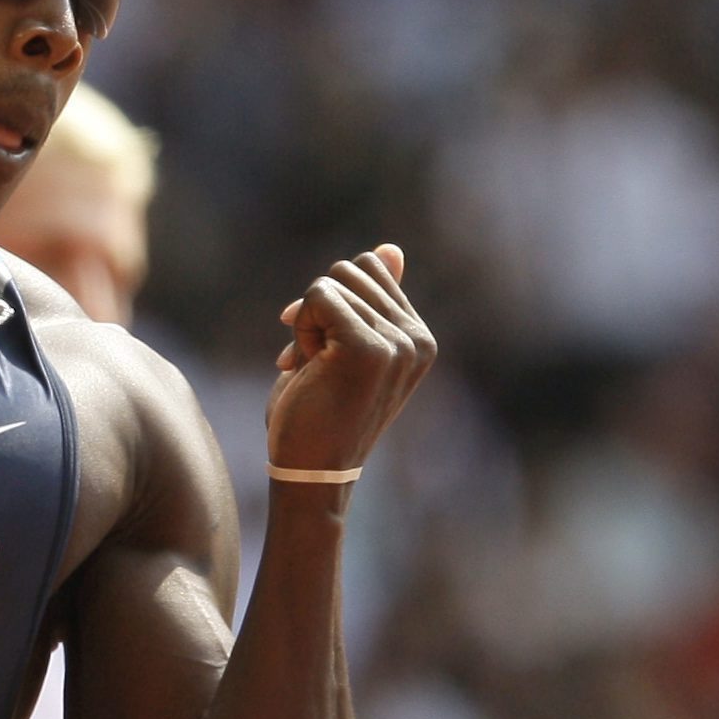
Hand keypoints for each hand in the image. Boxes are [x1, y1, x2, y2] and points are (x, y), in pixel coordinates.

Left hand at [269, 243, 435, 472]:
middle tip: (313, 359)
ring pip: (332, 281)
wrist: (308, 470)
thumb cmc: (317, 415)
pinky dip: (299, 328)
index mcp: (419, 339)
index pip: (371, 269)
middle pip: (350, 269)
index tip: (319, 345)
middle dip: (317, 308)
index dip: (332, 299)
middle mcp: (418, 339)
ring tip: (313, 369)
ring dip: (306, 322)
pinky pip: (319, 295)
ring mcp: (398, 343)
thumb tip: (390, 247)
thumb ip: (368, 301)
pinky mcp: (369, 347)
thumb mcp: (344, 350)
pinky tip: (304, 367)